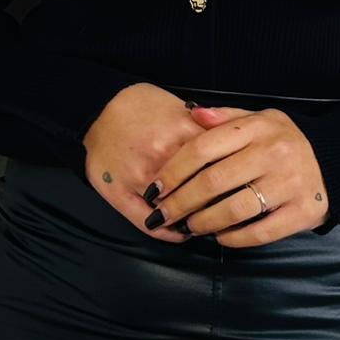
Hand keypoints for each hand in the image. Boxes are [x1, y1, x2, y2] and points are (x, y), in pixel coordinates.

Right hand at [82, 83, 218, 242]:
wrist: (98, 109)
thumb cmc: (141, 107)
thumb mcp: (179, 107)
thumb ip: (206, 127)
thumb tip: (233, 146)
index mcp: (181, 132)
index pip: (220, 163)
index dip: (233, 179)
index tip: (242, 188)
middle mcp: (162, 156)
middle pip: (200, 191)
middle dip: (217, 203)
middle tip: (228, 210)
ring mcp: (140, 177)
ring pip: (176, 209)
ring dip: (194, 219)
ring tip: (206, 223)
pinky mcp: (119, 193)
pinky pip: (147, 222)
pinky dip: (168, 233)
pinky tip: (180, 232)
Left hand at [145, 104, 331, 246]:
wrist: (336, 162)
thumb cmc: (286, 142)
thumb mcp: (259, 120)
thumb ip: (225, 117)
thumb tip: (191, 112)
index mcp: (258, 128)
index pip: (203, 148)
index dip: (173, 171)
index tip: (155, 188)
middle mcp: (274, 153)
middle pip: (212, 182)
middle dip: (180, 203)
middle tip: (163, 215)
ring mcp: (289, 184)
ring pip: (233, 210)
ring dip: (203, 223)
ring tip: (190, 227)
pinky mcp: (302, 212)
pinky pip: (259, 232)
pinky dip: (233, 238)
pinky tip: (220, 237)